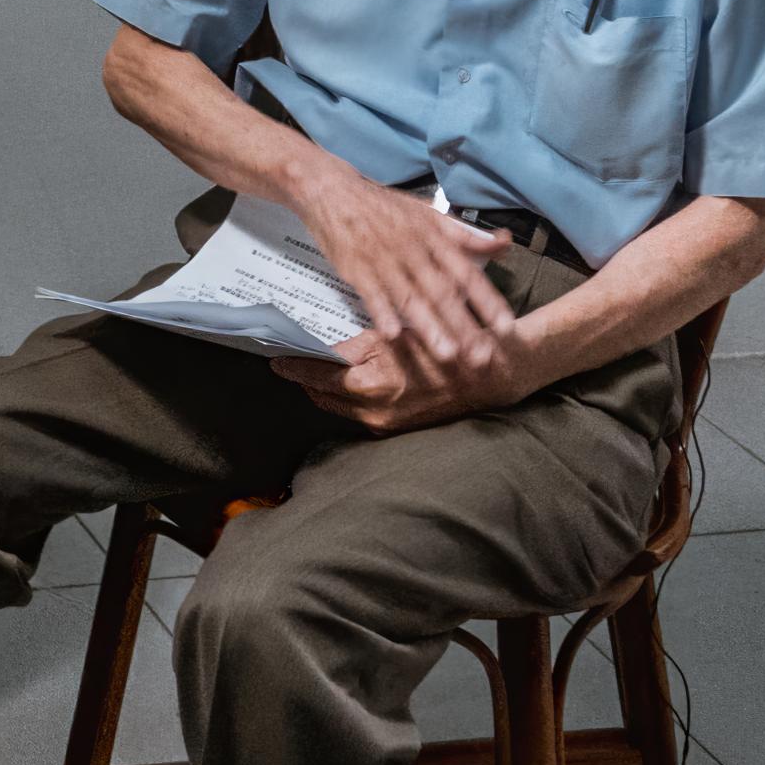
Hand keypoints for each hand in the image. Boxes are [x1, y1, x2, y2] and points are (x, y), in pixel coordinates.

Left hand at [269, 312, 532, 434]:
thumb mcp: (395, 335)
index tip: (274, 358)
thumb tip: (322, 352)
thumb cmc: (443, 343)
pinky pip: (358, 413)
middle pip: (322, 398)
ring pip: (339, 408)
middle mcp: (373, 413)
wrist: (489, 374)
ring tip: (312, 367)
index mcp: (371, 386)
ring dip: (324, 389)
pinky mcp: (395, 428)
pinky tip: (343, 379)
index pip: (317, 378)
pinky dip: (346, 398)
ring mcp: (385, 425)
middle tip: (290, 358)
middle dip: (305, 379)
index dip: (293, 366)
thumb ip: (355, 347)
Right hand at [282, 163, 512, 383]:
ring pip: (410, 298)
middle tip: (482, 356)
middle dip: (463, 326)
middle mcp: (413, 250)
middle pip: (442, 292)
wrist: (334, 191)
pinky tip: (393, 335)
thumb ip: (466, 235)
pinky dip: (382, 313)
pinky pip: (371, 294)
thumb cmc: (385, 207)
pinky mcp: (355, 268)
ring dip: (429, 327)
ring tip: (447, 354)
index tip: (506, 327)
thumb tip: (504, 244)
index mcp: (434, 237)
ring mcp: (383, 260)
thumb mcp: (429, 214)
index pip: (467, 273)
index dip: (487, 300)